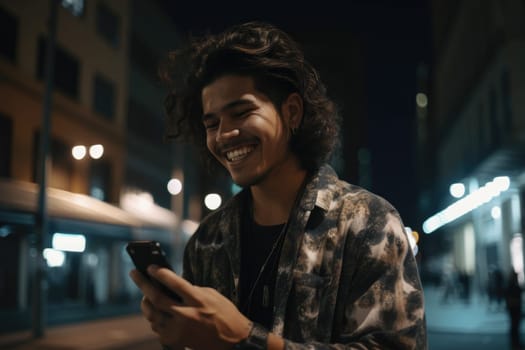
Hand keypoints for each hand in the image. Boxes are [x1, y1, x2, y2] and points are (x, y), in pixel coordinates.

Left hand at [129, 266, 251, 349]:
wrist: (233, 340)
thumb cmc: (224, 313)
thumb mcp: (211, 294)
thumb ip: (191, 289)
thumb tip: (171, 284)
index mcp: (198, 300)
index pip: (174, 282)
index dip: (160, 273)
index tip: (150, 266)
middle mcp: (187, 315)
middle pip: (157, 298)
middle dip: (143, 284)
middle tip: (134, 273)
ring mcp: (180, 330)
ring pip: (153, 315)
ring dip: (146, 303)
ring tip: (144, 295)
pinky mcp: (176, 341)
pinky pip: (157, 328)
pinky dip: (155, 319)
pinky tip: (156, 313)